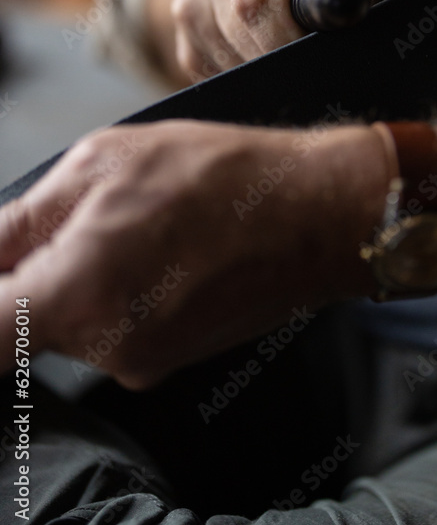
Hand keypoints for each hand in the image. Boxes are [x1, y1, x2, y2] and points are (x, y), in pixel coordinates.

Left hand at [0, 121, 386, 388]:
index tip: (5, 264)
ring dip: (83, 274)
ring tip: (142, 221)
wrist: (318, 214)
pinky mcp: (169, 360)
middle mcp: (103, 350)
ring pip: (72, 320)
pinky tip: (167, 245)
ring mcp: (140, 362)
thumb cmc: (223, 177)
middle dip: (36, 268)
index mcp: (74, 298)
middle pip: (23, 322)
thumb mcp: (102, 162)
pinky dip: (122, 289)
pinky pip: (116, 327)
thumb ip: (23, 219)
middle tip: (88, 213)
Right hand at [150, 0, 386, 83]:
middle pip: (239, 31)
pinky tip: (270, 64)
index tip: (315, 58)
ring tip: (297, 62)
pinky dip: (245, 79)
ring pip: (224, 56)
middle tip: (315, 71)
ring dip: (265, 74)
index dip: (286, 38)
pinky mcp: (183, 30)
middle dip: (281, 61)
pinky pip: (210, 71)